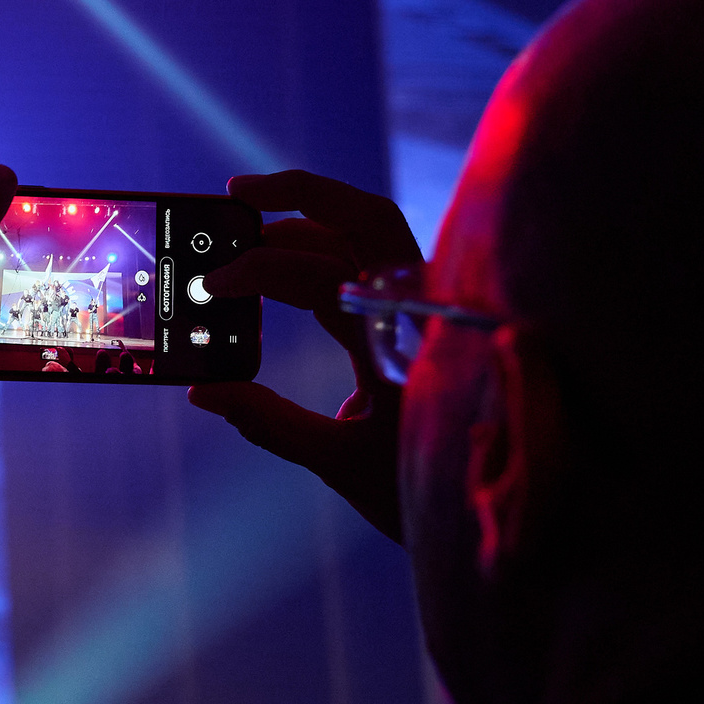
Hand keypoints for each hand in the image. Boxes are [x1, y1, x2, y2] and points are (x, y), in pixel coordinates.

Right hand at [186, 170, 421, 541]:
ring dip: (310, 223)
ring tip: (251, 231)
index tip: (213, 287)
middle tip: (236, 195)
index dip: (259, 269)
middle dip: (298, 196)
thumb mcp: (341, 461)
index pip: (323, 272)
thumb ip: (269, 422)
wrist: (500, 509)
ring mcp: (425, 309)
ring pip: (369, 236)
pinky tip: (289, 265)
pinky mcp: (421, 320)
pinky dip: (328, 254)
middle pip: (362, 217)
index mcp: (403, 337)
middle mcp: (421, 308)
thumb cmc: (427, 489)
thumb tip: (203, 392)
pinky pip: (374, 265)